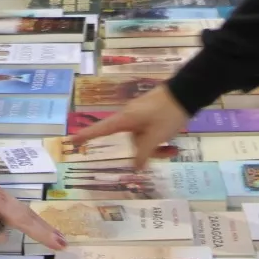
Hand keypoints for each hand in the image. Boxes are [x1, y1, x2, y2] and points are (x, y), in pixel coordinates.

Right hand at [71, 84, 190, 170]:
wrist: (186, 92)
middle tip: (167, 153)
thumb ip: (144, 153)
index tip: (71, 141)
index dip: (86, 136)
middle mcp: (129, 116)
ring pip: (143, 138)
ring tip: (174, 149)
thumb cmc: (167, 114)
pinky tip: (174, 145)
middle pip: (131, 141)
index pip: (101, 130)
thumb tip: (135, 166)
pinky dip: (160, 139)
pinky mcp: (150, 113)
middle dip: (147, 151)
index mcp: (126, 119)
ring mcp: (140, 114)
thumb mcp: (156, 136)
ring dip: (157, 147)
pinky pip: (150, 131)